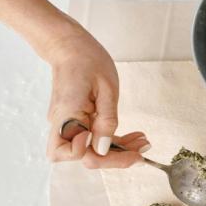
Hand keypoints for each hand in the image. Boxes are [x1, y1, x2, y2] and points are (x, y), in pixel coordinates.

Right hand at [0, 0, 148, 167]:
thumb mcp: (106, 89)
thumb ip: (106, 121)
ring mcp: (67, 126)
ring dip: (117, 153)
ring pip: (90, 152)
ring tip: (142, 143)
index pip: (79, 153)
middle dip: (115, 159)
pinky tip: (132, 138)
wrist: (69, 46)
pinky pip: (92, 140)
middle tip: (141, 152)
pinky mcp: (75, 123)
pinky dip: (112, 143)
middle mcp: (62, 126)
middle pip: (86, 158)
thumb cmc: (87, 60)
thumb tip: (104, 149)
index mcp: (67, 116)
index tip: (117, 143)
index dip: (101, 156)